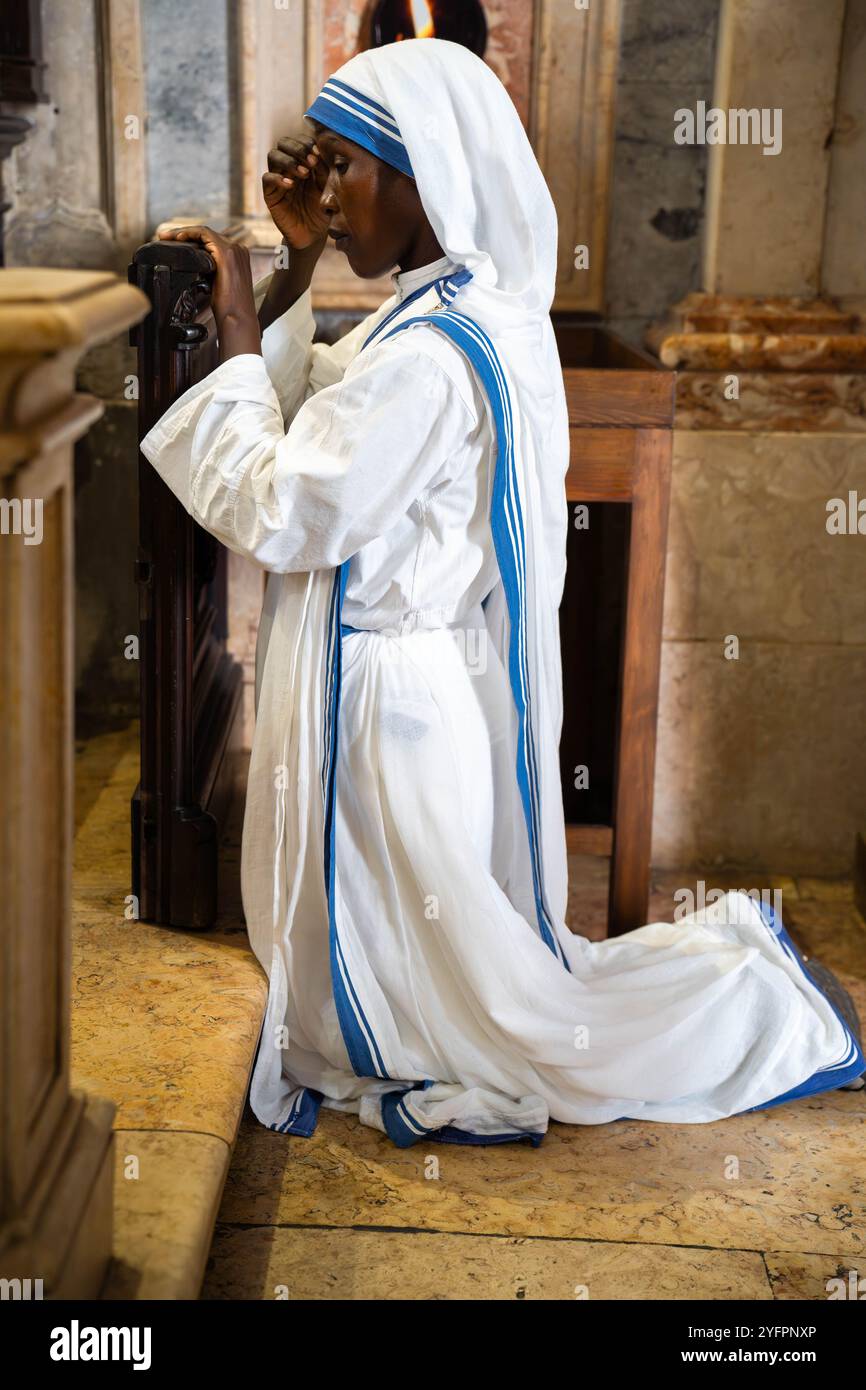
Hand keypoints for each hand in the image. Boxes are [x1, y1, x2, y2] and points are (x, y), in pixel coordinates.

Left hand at [157, 225, 260, 359]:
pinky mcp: (226, 253)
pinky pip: (204, 234)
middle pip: (207, 235)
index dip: (193, 239)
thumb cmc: (229, 309)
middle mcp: (238, 250)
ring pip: (204, 232)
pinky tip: (177, 238)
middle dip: (185, 234)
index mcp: (238, 257)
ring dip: (183, 232)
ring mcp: (234, 250)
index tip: (175, 242)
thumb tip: (194, 267)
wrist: (237, 319)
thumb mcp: (217, 285)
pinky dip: (189, 233)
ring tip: (167, 237)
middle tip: (166, 238)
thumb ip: (209, 271)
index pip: (213, 241)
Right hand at [263, 135, 328, 249]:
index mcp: (303, 162)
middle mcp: (288, 167)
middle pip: (283, 142)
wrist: (312, 236)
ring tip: (304, 174)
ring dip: (289, 161)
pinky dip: (277, 178)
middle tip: (311, 162)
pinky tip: (291, 186)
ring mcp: (278, 179)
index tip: (318, 154)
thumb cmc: (321, 212)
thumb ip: (323, 172)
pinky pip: (267, 178)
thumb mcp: (326, 190)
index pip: (299, 141)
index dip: (307, 143)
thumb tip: (317, 155)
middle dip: (297, 148)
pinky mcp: (270, 194)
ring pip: (273, 155)